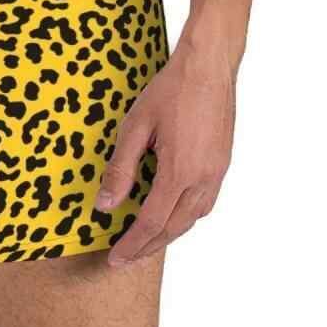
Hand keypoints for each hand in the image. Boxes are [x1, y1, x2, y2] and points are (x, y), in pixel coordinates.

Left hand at [95, 41, 235, 265]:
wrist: (208, 67)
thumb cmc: (170, 91)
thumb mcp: (135, 127)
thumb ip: (120, 169)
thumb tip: (105, 205)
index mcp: (180, 172)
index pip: (151, 222)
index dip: (131, 244)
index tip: (114, 258)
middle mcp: (203, 179)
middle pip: (174, 228)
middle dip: (148, 247)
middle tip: (126, 259)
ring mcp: (217, 172)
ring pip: (192, 218)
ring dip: (168, 234)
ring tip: (145, 241)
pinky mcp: (222, 164)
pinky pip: (204, 203)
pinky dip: (185, 217)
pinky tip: (172, 213)